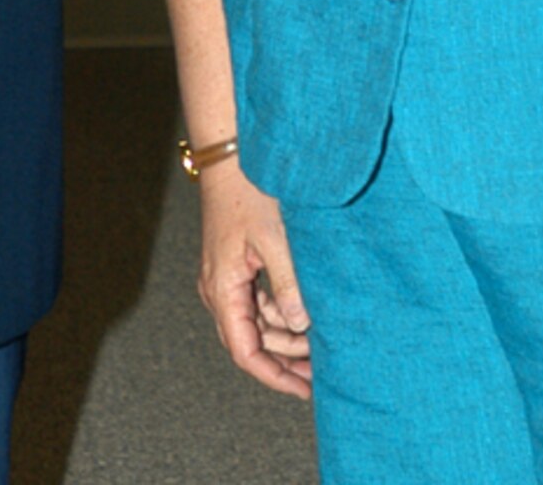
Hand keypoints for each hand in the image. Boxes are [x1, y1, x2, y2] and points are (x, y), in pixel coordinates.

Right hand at [195, 161, 312, 397]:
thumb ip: (288, 286)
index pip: (245, 352)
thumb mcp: (274, 239)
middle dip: (286, 358)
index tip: (304, 390)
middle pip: (252, 341)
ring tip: (321, 340)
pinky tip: (305, 312)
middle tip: (323, 366)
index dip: (274, 376)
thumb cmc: (248, 190)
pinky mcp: (235, 264)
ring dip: (286, 334)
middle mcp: (218, 289)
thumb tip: (301, 326)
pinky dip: (281, 310)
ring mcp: (225, 277)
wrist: (230, 153)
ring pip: (257, 322)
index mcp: (222, 289)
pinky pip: (257, 301)